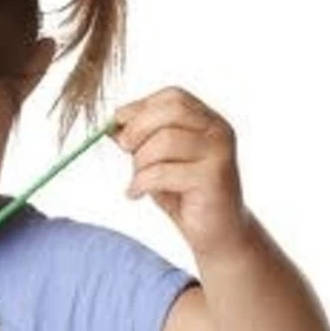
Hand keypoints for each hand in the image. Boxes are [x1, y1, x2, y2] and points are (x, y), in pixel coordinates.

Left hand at [113, 86, 250, 260]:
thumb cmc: (185, 195)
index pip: (173, 97)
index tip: (119, 126)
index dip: (140, 107)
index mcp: (208, 121)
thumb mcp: (157, 162)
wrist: (217, 233)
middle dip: (138, 129)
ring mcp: (218, 152)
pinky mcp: (212, 178)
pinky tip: (135, 194)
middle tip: (124, 149)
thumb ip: (140, 140)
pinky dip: (141, 183)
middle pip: (170, 111)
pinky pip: (163, 172)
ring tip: (137, 180)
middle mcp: (218, 131)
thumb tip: (110, 125)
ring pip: (164, 141)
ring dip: (140, 162)